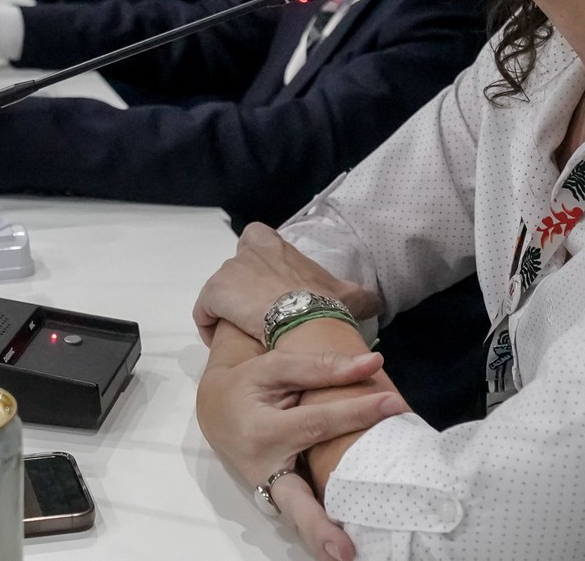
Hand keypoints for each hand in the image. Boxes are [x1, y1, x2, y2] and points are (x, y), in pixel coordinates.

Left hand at [193, 223, 382, 344]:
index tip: (267, 291)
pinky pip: (205, 314)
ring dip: (228, 313)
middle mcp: (245, 252)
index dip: (257, 264)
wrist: (303, 319)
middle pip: (235, 270)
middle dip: (242, 291)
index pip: (256, 240)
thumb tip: (378, 301)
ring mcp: (227, 273)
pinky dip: (211, 327)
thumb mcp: (346, 295)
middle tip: (257, 317)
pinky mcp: (214, 295)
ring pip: (220, 294)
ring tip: (242, 335)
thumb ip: (360, 295)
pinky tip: (224, 344)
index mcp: (271, 244)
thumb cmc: (321, 302)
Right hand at [197, 332, 406, 560]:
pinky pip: (300, 512)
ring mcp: (269, 489)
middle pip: (295, 502)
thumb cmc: (246, 386)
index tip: (393, 404)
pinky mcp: (276, 497)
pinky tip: (344, 536)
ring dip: (321, 537)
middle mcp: (264, 469)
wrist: (214, 408)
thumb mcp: (276, 369)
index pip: (318, 423)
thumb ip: (320, 367)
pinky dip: (319, 526)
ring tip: (349, 554)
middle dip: (320, 528)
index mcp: (262, 432)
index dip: (357, 412)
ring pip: (297, 516)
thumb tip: (372, 363)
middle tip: (347, 553)